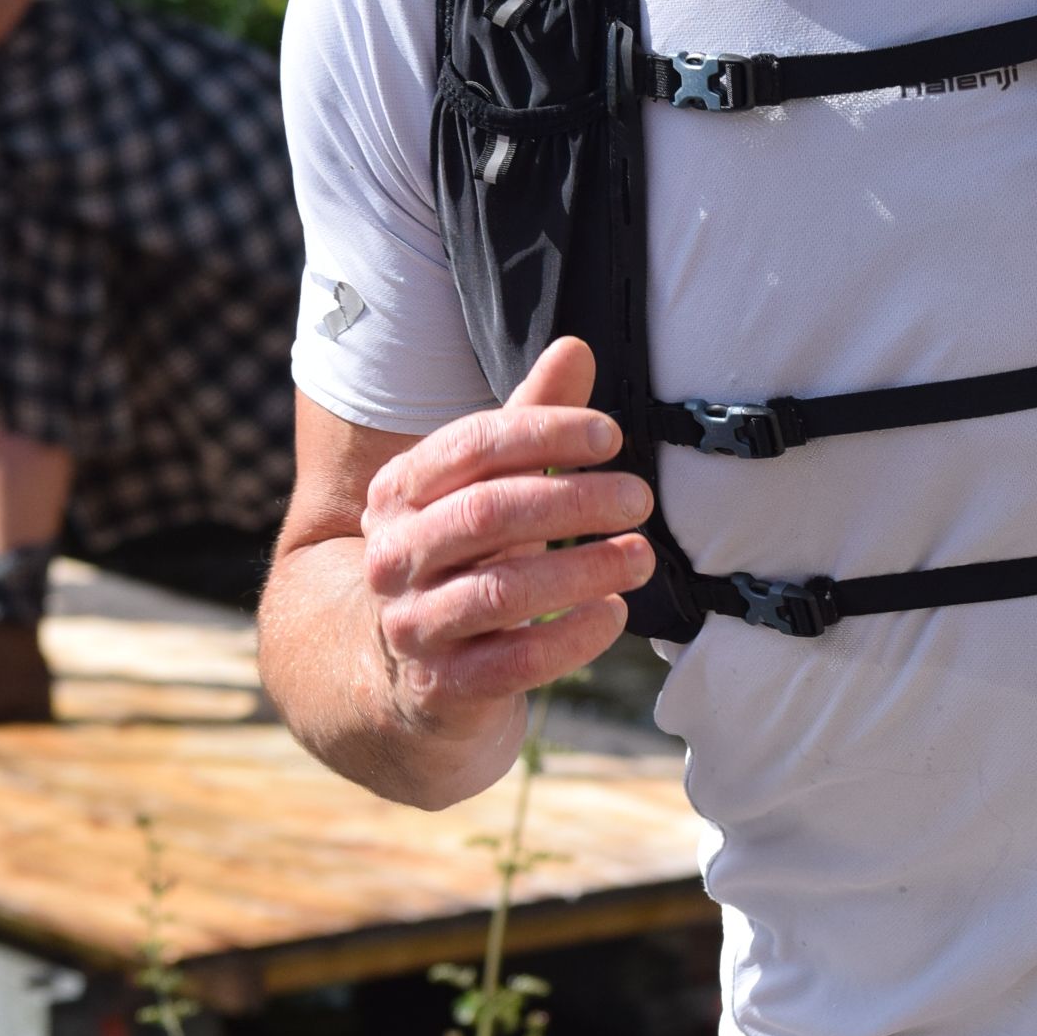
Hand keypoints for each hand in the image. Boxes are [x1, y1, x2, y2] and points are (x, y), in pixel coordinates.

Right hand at [358, 337, 654, 748]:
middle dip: (574, 500)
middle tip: (640, 497)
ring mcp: (413, 626)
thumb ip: (529, 424)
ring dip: (584, 570)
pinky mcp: (442, 688)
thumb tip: (576, 347)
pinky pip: (515, 663)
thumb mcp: (486, 488)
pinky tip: (614, 614)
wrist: (398, 677)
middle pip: (488, 514)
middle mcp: (394, 555)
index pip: (472, 446)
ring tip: (641, 557)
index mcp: (400, 492)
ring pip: (503, 592)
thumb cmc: (461, 562)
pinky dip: (572, 638)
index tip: (611, 436)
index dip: (545, 433)